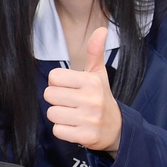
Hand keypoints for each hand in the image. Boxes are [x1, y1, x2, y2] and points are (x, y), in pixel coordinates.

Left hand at [43, 27, 122, 152]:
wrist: (116, 128)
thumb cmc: (101, 98)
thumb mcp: (98, 74)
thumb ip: (95, 52)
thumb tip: (101, 29)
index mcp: (91, 81)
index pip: (53, 77)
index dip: (57, 83)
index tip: (69, 88)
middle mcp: (91, 99)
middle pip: (49, 95)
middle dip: (56, 100)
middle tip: (70, 102)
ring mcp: (89, 119)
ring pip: (52, 114)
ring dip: (59, 116)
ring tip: (73, 114)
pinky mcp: (86, 136)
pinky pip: (58, 131)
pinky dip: (63, 130)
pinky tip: (75, 127)